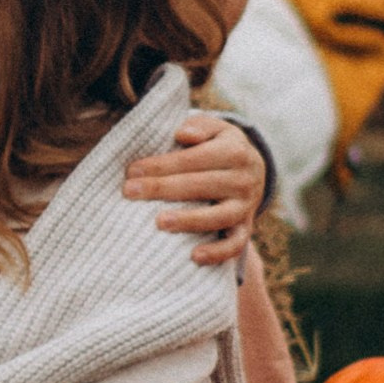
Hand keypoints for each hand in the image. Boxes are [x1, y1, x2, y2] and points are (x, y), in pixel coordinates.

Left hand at [123, 112, 265, 268]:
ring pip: (218, 216)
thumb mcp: (215, 129)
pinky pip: (235, 244)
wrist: (254, 171)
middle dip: (162, 188)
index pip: (194, 159)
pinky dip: (218, 252)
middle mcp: (243, 179)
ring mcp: (246, 206)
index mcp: (234, 151)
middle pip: (201, 185)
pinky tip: (194, 256)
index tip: (132, 170)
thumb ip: (199, 127)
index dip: (162, 164)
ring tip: (158, 222)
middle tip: (129, 192)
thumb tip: (182, 134)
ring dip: (188, 220)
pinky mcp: (246, 228)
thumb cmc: (219, 147)